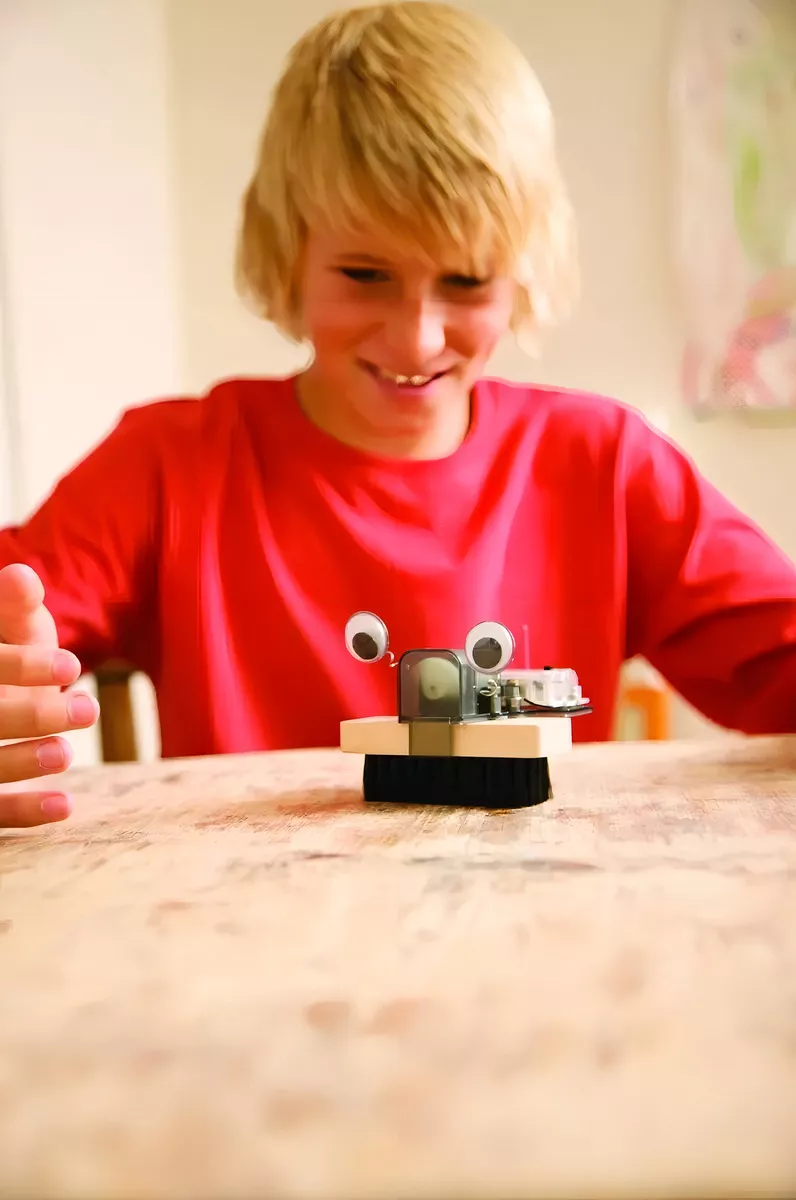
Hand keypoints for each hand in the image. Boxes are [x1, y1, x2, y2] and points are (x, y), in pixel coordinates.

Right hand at [0, 564, 98, 827]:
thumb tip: (22, 578)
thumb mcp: (9, 627)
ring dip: (21, 763)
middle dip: (31, 715)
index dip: (19, 667)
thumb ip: (12, 607)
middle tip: (88, 709)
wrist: (4, 687)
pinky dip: (23, 812)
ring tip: (65, 752)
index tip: (72, 664)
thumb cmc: (7, 657)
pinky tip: (66, 807)